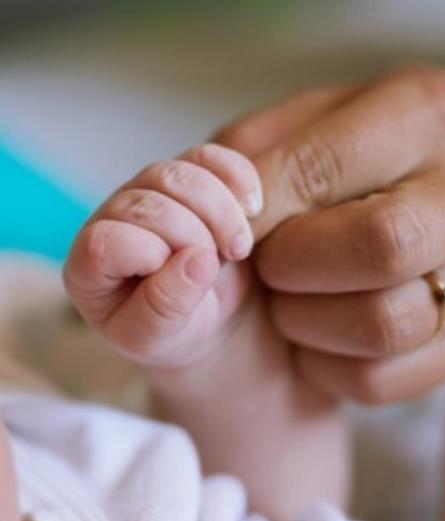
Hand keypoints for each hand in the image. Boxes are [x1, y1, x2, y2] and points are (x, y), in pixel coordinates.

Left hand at [64, 144, 262, 366]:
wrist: (210, 313)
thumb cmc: (174, 330)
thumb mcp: (160, 337)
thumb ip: (165, 307)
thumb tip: (198, 262)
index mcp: (90, 263)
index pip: (106, 241)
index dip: (152, 255)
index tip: (190, 281)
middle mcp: (115, 217)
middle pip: (149, 202)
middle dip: (196, 236)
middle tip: (224, 267)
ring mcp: (152, 191)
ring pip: (181, 173)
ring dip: (222, 211)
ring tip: (239, 248)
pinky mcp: (192, 176)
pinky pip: (212, 157)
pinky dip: (239, 178)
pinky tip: (253, 209)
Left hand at [216, 68, 444, 403]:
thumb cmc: (406, 147)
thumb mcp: (341, 110)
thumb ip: (266, 143)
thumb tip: (209, 202)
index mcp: (433, 117)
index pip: (328, 166)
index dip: (260, 205)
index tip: (226, 227)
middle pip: (375, 249)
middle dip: (290, 265)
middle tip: (269, 261)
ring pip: (381, 326)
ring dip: (304, 322)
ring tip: (293, 298)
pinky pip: (385, 381)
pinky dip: (328, 365)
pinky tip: (321, 331)